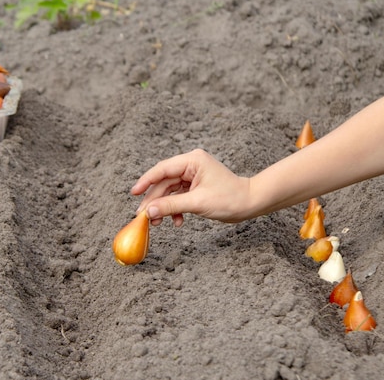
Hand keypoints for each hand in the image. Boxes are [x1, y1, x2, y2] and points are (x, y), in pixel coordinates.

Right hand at [131, 149, 252, 225]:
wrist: (250, 203)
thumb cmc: (229, 199)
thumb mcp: (197, 203)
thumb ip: (171, 206)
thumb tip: (149, 211)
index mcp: (192, 160)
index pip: (162, 169)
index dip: (146, 181)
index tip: (133, 193)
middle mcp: (190, 164)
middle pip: (164, 182)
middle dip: (154, 200)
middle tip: (143, 216)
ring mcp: (192, 175)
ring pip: (169, 191)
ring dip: (163, 207)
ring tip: (158, 223)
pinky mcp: (194, 186)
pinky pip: (178, 196)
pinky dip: (174, 209)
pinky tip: (177, 221)